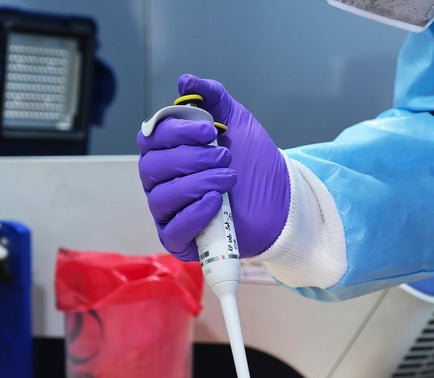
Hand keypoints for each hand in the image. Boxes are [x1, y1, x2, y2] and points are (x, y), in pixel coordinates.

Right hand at [137, 74, 289, 260]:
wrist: (283, 201)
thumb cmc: (256, 164)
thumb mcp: (237, 122)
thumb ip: (213, 98)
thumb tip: (185, 81)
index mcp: (169, 153)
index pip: (151, 139)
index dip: (175, 132)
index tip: (208, 130)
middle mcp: (163, 182)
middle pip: (152, 167)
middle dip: (190, 158)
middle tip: (224, 157)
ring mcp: (170, 212)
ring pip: (161, 197)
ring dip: (196, 183)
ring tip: (228, 178)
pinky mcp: (182, 240)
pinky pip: (173, 229)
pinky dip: (193, 213)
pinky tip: (215, 202)